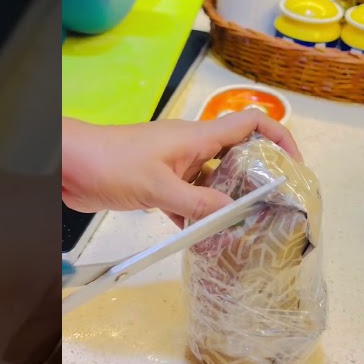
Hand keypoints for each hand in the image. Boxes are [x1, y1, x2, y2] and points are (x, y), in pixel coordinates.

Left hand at [62, 112, 301, 224]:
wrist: (69, 164)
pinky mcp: (160, 184)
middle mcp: (192, 148)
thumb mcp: (158, 186)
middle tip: (271, 209)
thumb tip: (232, 216)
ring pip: (213, 183)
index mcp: (198, 137)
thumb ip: (196, 203)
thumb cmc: (111, 162)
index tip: (294, 166)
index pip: (251, 123)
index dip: (279, 138)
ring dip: (225, 203)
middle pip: (238, 156)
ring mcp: (176, 166)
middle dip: (257, 180)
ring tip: (241, 231)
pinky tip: (201, 240)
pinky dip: (197, 217)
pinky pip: (189, 200)